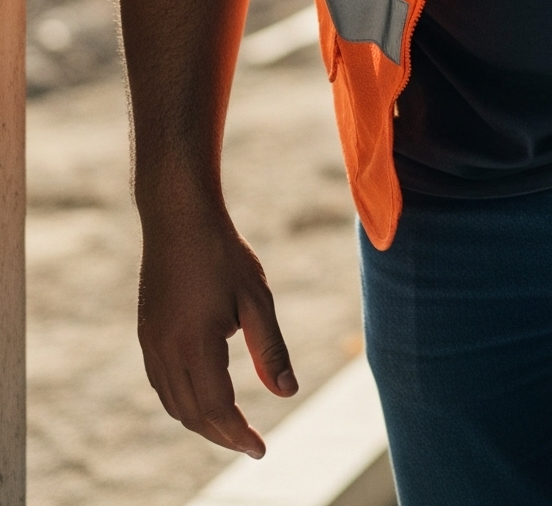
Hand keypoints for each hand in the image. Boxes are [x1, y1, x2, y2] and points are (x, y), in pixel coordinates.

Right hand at [137, 201, 297, 457]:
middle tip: (251, 444)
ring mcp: (150, 344)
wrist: (179, 219)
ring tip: (232, 428)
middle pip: (191, 414)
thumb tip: (287, 393)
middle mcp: (164, 352)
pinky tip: (204, 398)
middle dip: (221, 434)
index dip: (238, 434)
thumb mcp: (257, 299)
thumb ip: (270, 349)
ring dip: (201, 422)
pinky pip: (162, 384)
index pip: (216, 409)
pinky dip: (183, 402)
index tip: (261, 449)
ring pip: (173, 403)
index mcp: (194, 346)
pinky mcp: (146, 334)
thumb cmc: (224, 254)